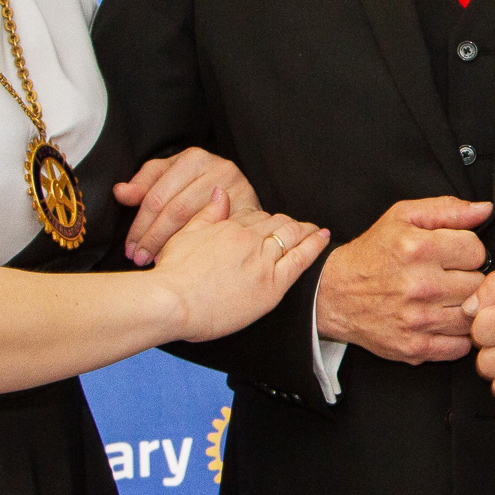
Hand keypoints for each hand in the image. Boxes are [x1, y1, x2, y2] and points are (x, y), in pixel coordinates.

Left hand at [115, 147, 260, 265]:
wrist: (241, 194)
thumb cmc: (198, 185)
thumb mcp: (170, 177)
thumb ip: (144, 183)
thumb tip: (120, 192)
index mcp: (194, 158)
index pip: (157, 196)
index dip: (139, 224)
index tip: (130, 246)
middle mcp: (218, 168)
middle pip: (176, 210)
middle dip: (153, 238)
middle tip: (139, 258)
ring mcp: (238, 188)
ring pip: (197, 223)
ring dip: (173, 246)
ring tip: (156, 262)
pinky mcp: (252, 208)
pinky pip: (219, 233)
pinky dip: (199, 248)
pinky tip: (186, 259)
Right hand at [149, 187, 327, 341]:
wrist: (171, 302)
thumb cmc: (172, 276)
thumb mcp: (184, 236)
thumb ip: (206, 214)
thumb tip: (219, 192)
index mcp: (228, 227)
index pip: (255, 216)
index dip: (265, 219)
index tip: (270, 222)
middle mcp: (248, 239)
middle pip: (276, 223)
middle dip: (287, 223)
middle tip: (298, 227)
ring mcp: (262, 261)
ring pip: (291, 235)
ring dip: (305, 230)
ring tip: (316, 230)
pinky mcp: (272, 285)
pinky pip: (301, 258)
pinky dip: (315, 245)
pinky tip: (323, 237)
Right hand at [314, 196, 491, 362]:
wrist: (335, 294)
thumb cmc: (373, 253)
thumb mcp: (403, 217)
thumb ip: (447, 209)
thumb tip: (485, 209)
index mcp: (419, 248)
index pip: (477, 251)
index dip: (468, 251)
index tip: (455, 255)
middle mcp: (420, 285)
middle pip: (478, 285)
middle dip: (468, 279)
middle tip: (451, 278)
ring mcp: (418, 320)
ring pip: (473, 316)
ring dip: (465, 308)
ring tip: (448, 299)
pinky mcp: (415, 348)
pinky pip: (460, 346)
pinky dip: (457, 336)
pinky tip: (442, 321)